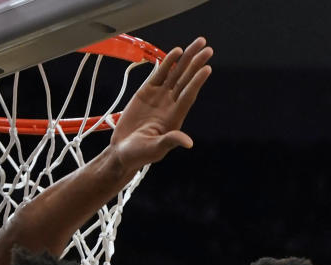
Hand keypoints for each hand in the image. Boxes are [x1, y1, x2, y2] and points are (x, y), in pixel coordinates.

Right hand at [109, 38, 212, 170]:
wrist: (122, 151)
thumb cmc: (138, 155)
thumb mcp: (155, 150)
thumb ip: (170, 142)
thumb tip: (188, 142)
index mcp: (174, 118)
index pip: (188, 95)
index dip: (196, 82)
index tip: (206, 69)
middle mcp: (169, 104)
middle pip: (186, 80)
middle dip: (196, 64)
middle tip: (207, 49)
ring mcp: (159, 97)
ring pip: (176, 73)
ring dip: (186, 59)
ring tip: (198, 43)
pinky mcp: (147, 92)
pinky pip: (160, 74)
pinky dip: (168, 62)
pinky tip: (177, 52)